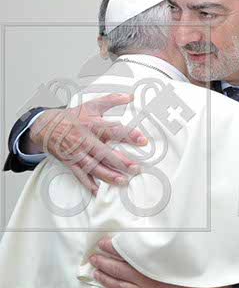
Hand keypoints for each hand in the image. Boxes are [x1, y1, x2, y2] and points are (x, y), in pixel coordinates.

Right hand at [28, 94, 145, 193]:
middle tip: (136, 168)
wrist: (45, 126)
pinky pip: (79, 174)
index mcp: (92, 125)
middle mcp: (84, 140)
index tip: (143, 140)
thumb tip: (130, 95)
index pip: (113, 130)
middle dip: (120, 161)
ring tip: (123, 181)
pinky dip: (88, 184)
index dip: (128, 135)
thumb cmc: (73, 116)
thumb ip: (112, 100)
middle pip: (104, 152)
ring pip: (93, 166)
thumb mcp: (92, 105)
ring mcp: (76, 152)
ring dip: (108, 175)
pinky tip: (98, 192)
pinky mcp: (70, 162)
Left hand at [90, 237, 228, 287]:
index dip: (112, 248)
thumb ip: (162, 244)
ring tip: (96, 274)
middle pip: (119, 271)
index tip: (103, 243)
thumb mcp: (179, 250)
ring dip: (107, 280)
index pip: (126, 253)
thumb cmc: (195, 267)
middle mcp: (147, 279)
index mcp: (152, 263)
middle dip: (104, 263)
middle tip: (93, 258)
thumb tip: (151, 232)